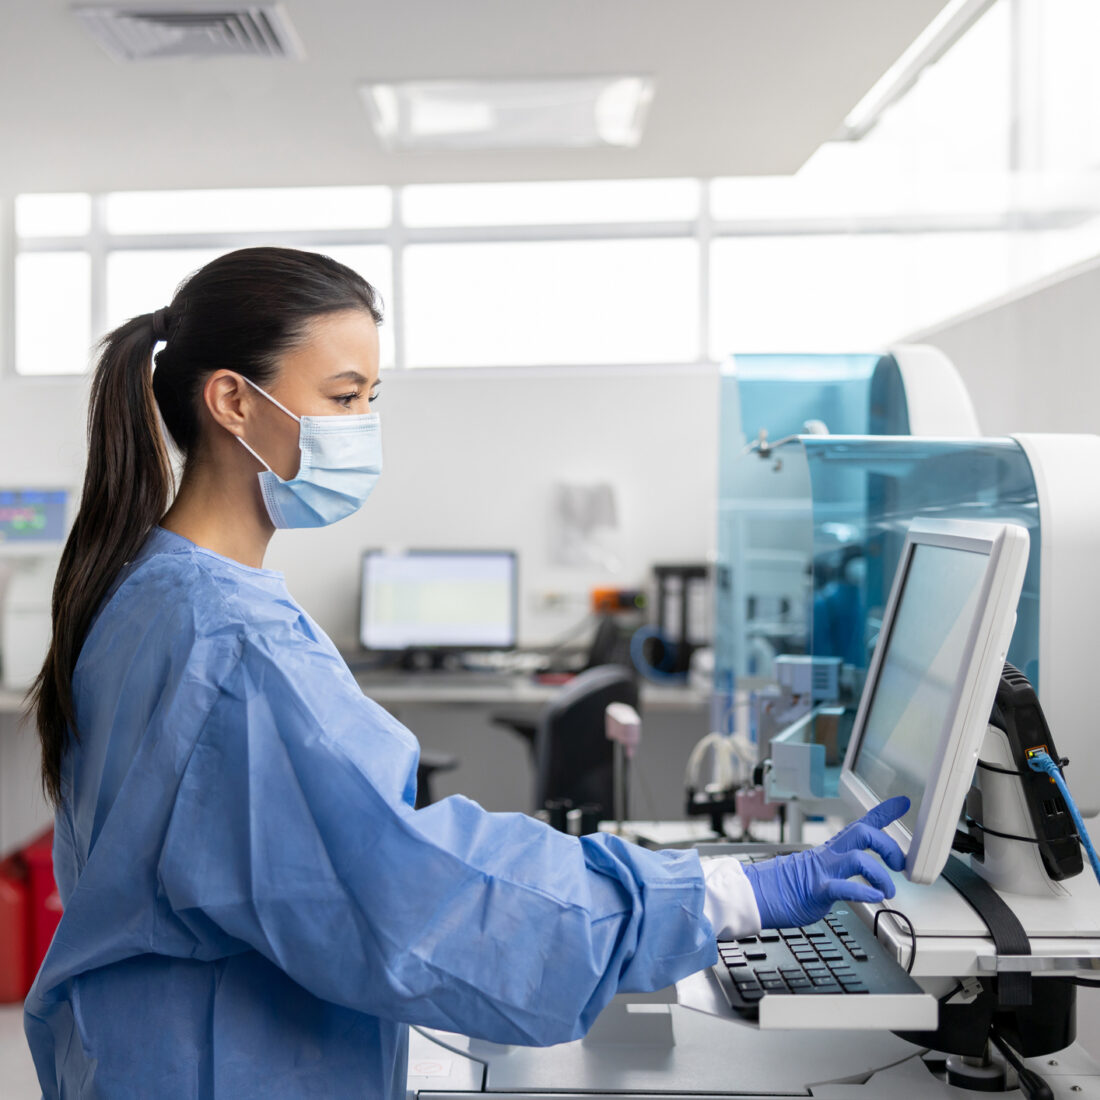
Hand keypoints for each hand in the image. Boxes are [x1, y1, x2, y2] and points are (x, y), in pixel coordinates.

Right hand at [744, 796, 909, 928]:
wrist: (755, 894)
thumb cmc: (785, 886)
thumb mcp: (818, 871)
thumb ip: (839, 867)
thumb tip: (857, 869)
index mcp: (831, 851)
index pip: (860, 825)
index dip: (883, 813)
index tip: (902, 803)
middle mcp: (829, 855)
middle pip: (863, 833)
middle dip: (888, 845)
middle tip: (899, 863)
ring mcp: (822, 871)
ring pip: (858, 858)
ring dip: (880, 875)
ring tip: (886, 891)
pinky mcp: (816, 891)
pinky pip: (842, 887)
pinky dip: (862, 890)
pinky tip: (874, 897)